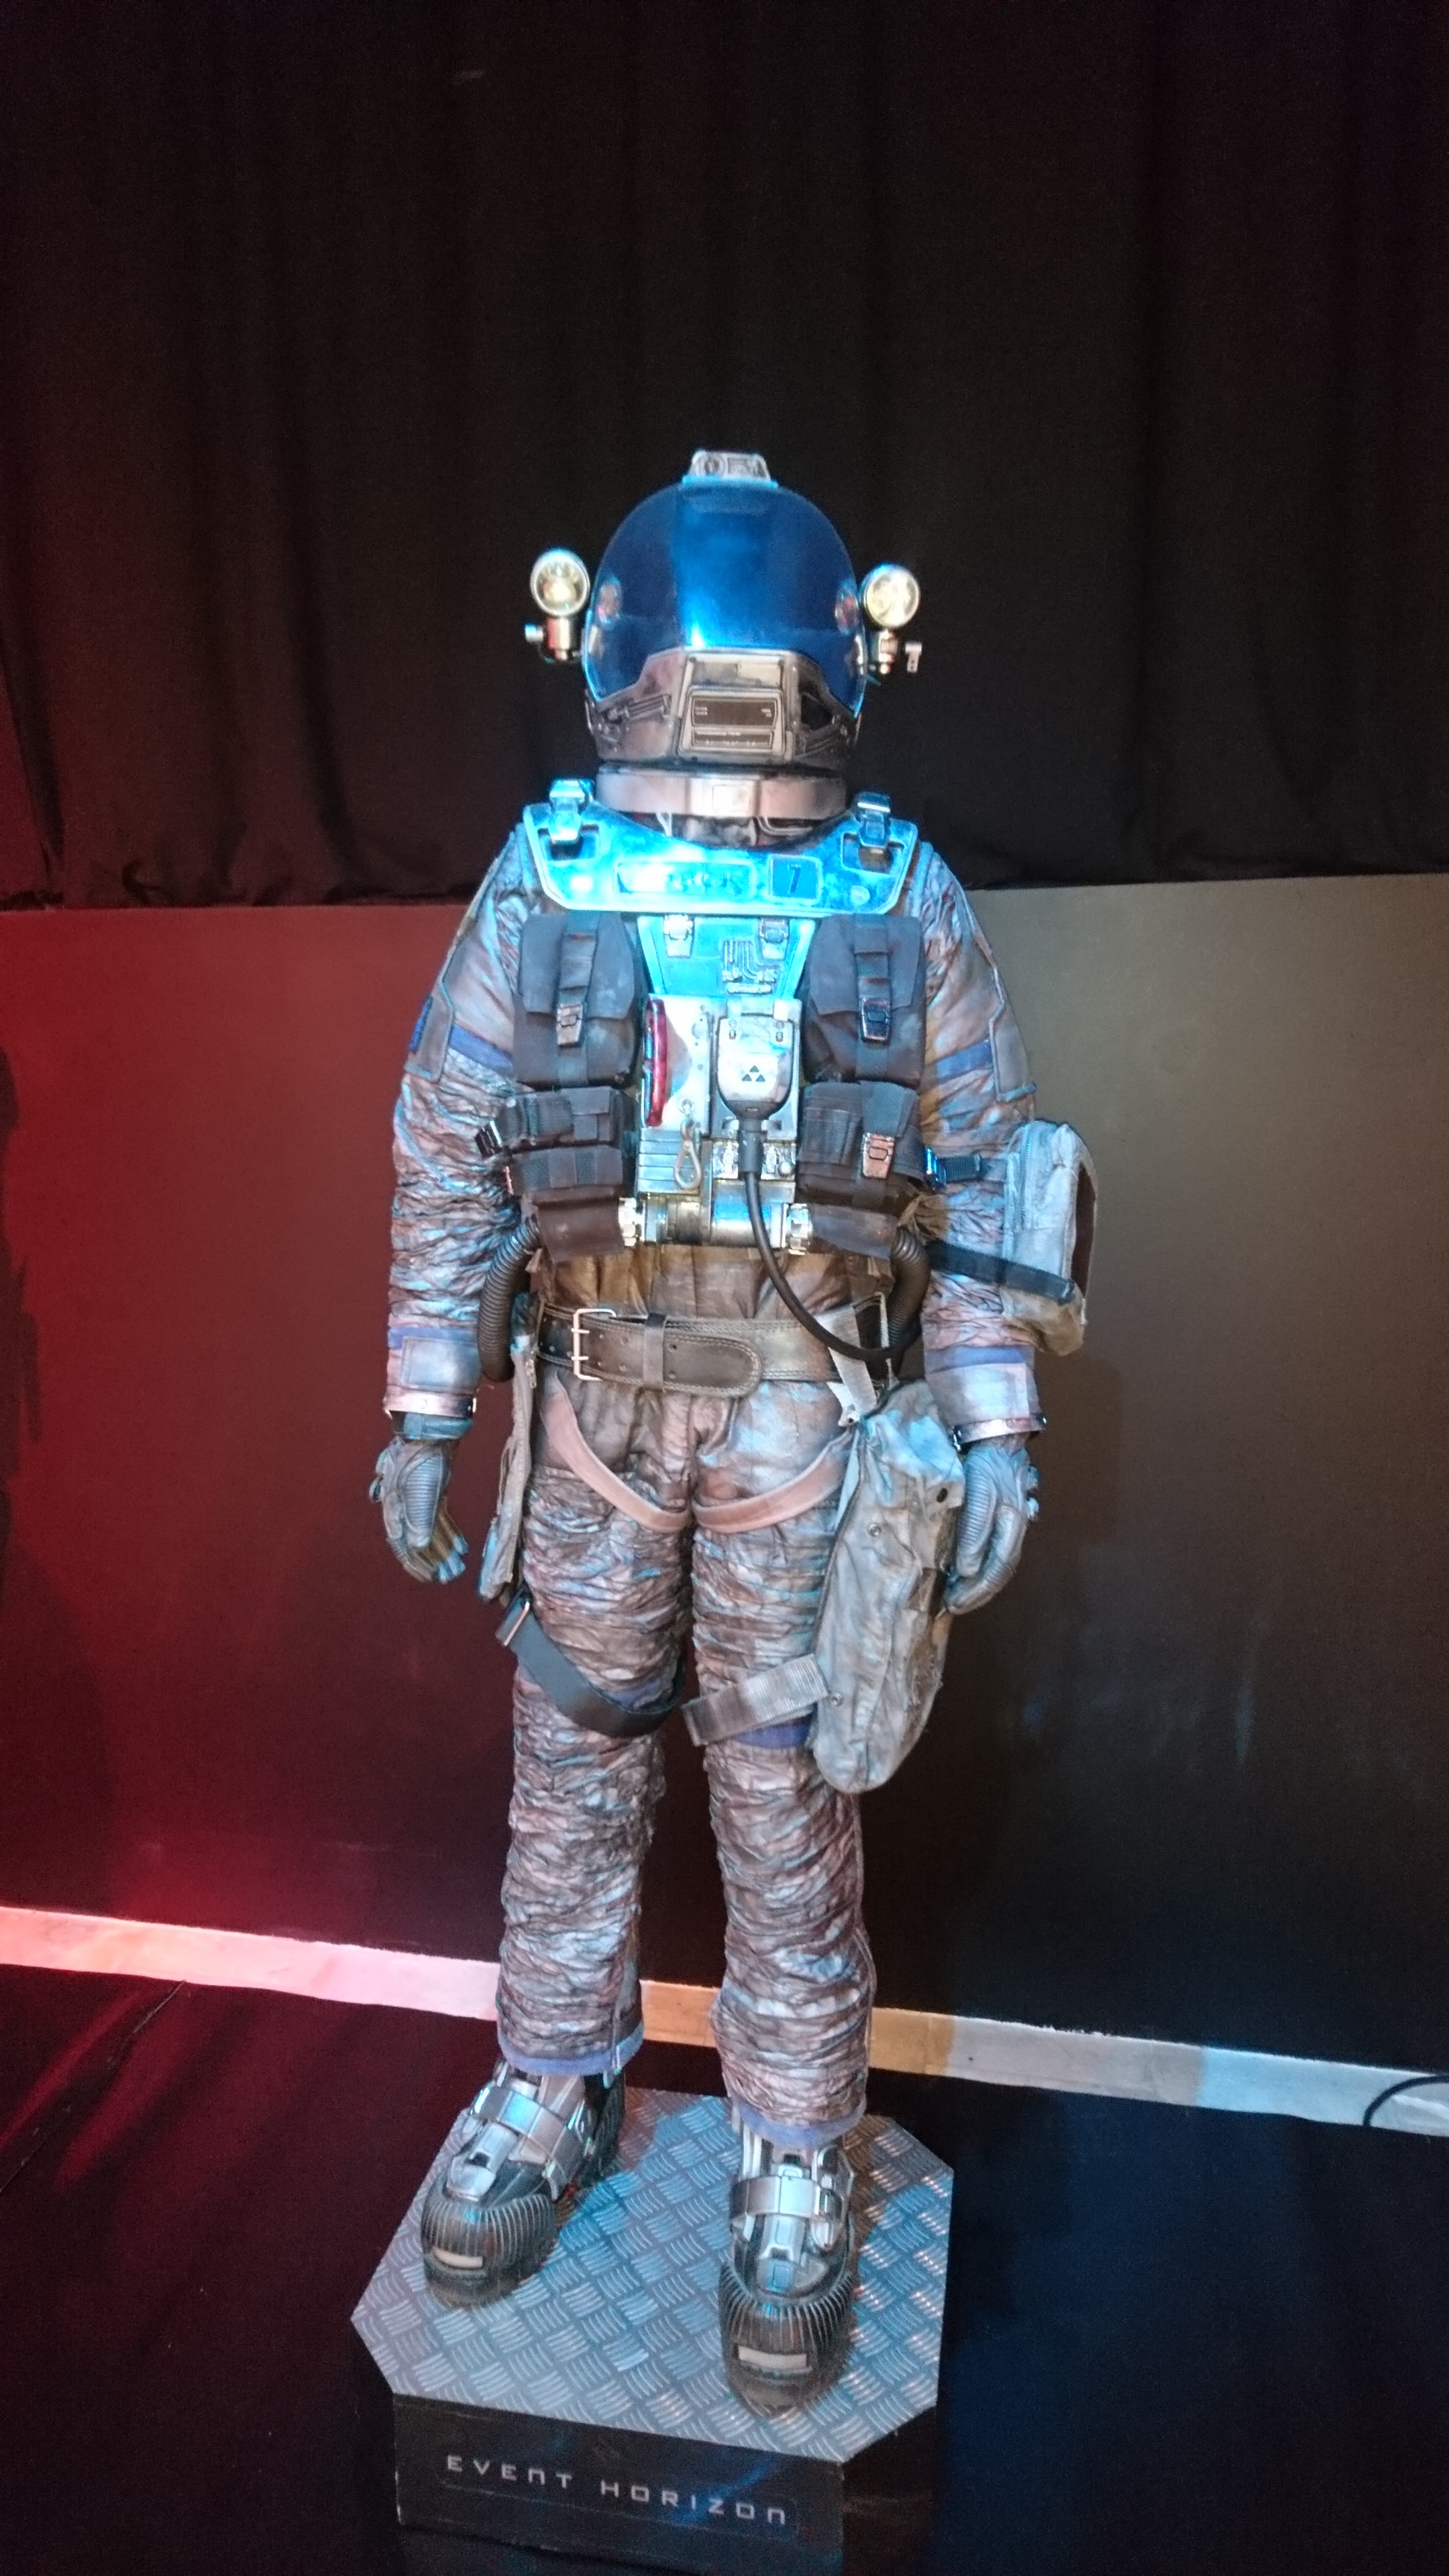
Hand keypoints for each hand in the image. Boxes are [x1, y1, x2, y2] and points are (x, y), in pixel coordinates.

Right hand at [371, 1434, 467, 1583]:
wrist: (431, 1428)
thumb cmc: (423, 1460)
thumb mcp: (420, 1493)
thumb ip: (418, 1521)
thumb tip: (417, 1546)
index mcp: (394, 1508)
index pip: (403, 1544)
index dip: (416, 1563)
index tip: (431, 1579)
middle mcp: (402, 1504)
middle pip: (417, 1538)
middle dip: (434, 1559)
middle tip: (451, 1575)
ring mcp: (417, 1496)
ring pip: (430, 1529)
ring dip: (443, 1548)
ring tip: (459, 1565)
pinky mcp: (432, 1488)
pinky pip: (439, 1517)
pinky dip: (449, 1532)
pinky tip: (461, 1544)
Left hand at [944, 1435, 1038, 1615]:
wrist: (997, 1438)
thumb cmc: (984, 1464)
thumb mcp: (977, 1494)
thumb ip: (974, 1531)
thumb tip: (968, 1569)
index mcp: (1011, 1523)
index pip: (997, 1566)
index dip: (977, 1588)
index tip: (953, 1602)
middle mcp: (1016, 1526)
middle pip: (1001, 1569)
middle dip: (978, 1592)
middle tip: (954, 1607)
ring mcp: (1015, 1523)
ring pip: (1002, 1563)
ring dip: (982, 1584)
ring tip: (960, 1598)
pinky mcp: (1008, 1519)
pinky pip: (1000, 1551)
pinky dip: (985, 1568)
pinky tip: (970, 1574)